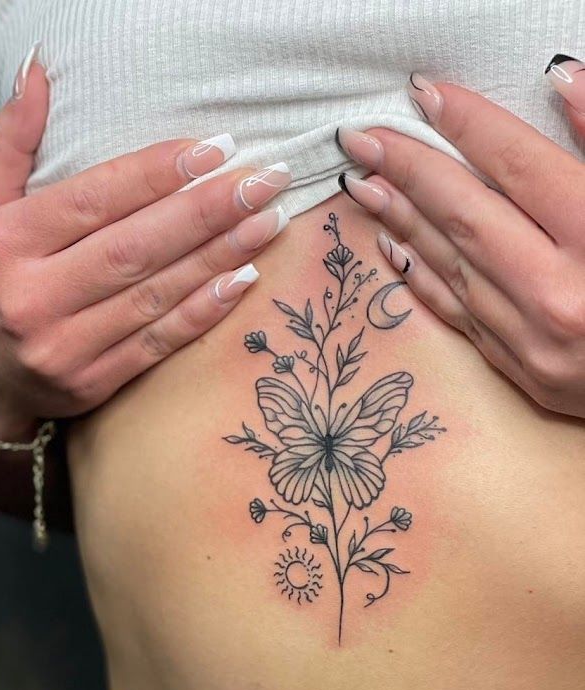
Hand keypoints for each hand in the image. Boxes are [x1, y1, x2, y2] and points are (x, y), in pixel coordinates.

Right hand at [0, 48, 291, 440]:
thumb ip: (8, 141)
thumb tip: (40, 70)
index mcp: (4, 245)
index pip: (93, 201)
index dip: (157, 174)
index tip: (215, 149)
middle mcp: (31, 299)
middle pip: (133, 249)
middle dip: (204, 212)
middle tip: (263, 181)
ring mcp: (62, 348)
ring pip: (153, 296)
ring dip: (217, 257)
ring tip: (266, 222)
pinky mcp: (90, 382)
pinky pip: (156, 344)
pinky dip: (202, 312)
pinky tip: (242, 279)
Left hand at [333, 60, 584, 417]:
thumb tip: (562, 81)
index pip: (519, 166)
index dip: (469, 125)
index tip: (425, 94)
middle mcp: (559, 296)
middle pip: (468, 217)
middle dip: (409, 171)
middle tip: (361, 138)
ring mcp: (535, 344)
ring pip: (452, 268)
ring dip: (403, 221)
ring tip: (364, 183)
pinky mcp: (524, 374)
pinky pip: (460, 315)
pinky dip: (425, 277)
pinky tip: (395, 247)